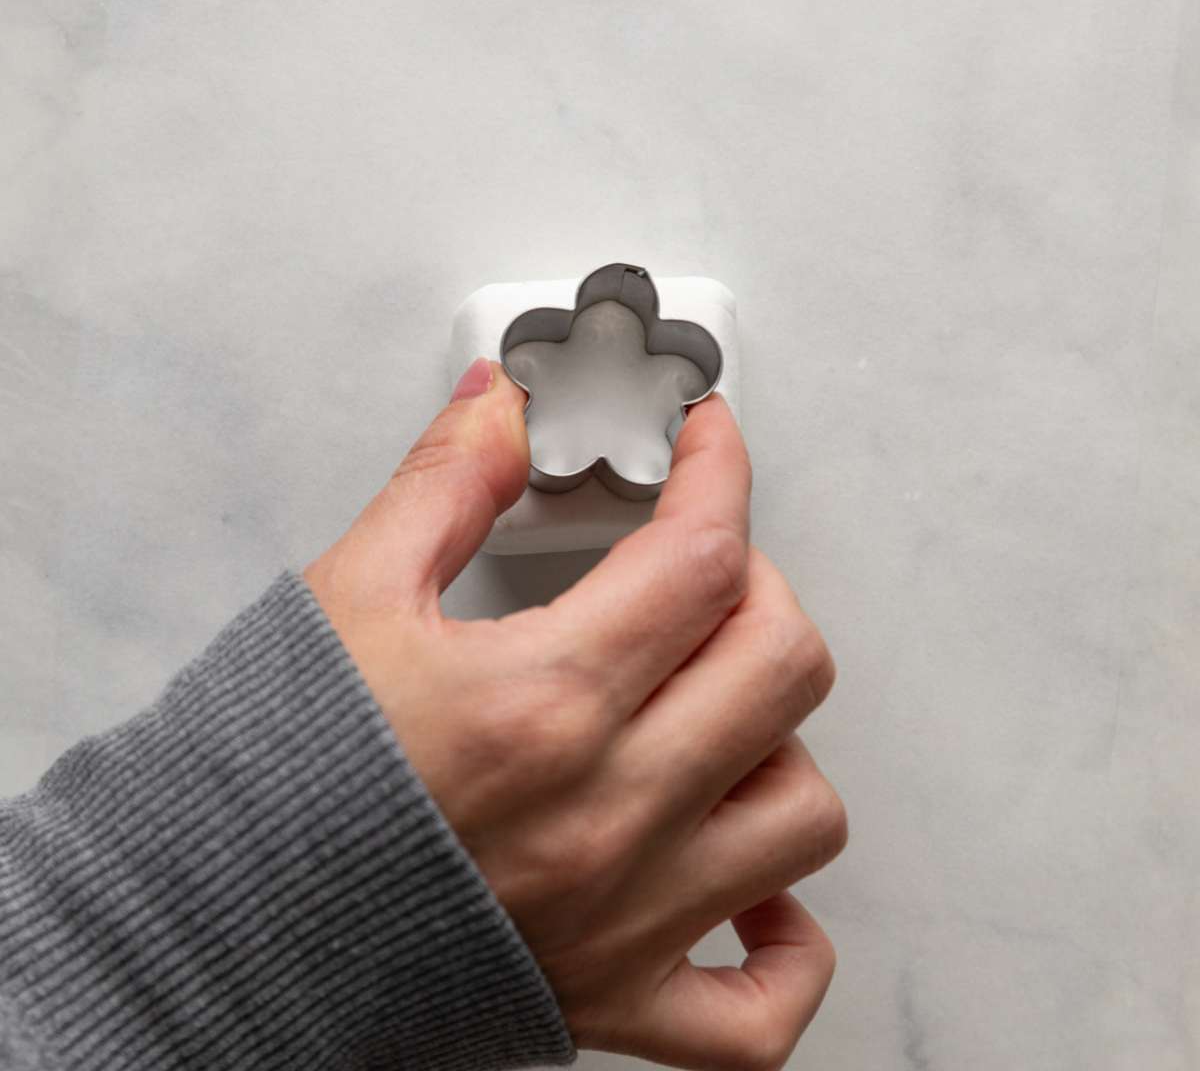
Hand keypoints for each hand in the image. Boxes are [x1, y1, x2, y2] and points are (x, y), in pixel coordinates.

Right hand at [304, 358, 846, 1070]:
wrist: (212, 929)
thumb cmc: (271, 777)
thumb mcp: (351, 596)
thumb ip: (445, 482)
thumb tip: (502, 405)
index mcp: (542, 701)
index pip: (701, 555)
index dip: (721, 471)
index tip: (709, 444)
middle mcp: (604, 812)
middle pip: (783, 664)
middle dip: (758, 584)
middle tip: (696, 570)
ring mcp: (623, 917)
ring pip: (803, 814)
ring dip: (777, 740)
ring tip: (709, 712)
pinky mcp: (613, 999)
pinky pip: (760, 1012)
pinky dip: (782, 946)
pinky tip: (750, 888)